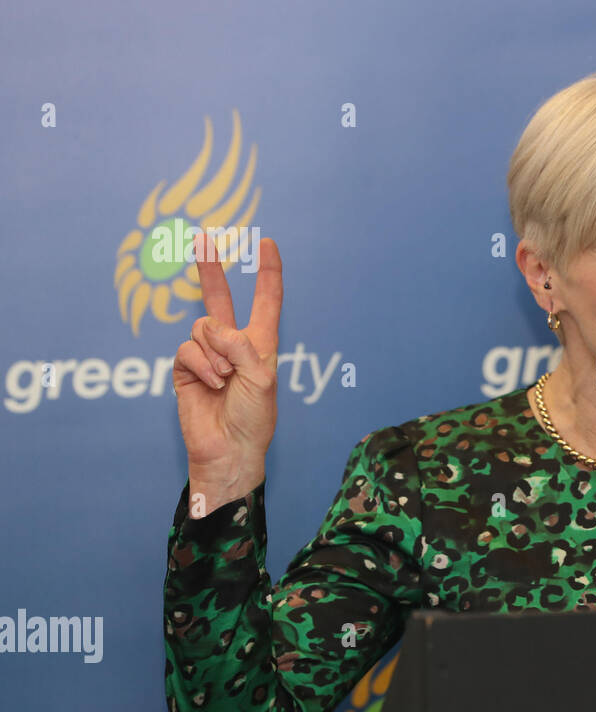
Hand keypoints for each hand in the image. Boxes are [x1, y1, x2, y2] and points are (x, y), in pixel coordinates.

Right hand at [172, 231, 282, 510]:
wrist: (229, 449)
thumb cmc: (253, 418)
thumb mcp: (262, 379)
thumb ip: (241, 346)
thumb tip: (213, 327)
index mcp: (260, 344)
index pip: (266, 301)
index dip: (268, 273)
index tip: (269, 245)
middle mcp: (233, 344)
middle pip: (220, 298)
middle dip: (212, 268)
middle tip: (204, 237)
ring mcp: (207, 355)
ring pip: (203, 327)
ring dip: (215, 353)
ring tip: (225, 380)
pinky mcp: (185, 368)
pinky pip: (187, 347)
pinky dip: (201, 364)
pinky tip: (211, 383)